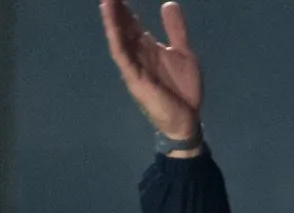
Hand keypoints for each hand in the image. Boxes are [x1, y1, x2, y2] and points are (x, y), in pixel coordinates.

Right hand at [100, 1, 201, 145]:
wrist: (187, 120)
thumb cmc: (183, 90)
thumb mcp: (183, 54)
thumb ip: (176, 30)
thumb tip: (168, 3)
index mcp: (147, 48)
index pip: (132, 23)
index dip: (125, 8)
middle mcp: (136, 53)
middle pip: (122, 27)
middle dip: (115, 8)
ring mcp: (133, 64)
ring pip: (118, 37)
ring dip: (111, 18)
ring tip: (106, 0)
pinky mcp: (134, 76)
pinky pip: (121, 54)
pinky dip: (115, 36)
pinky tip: (112, 22)